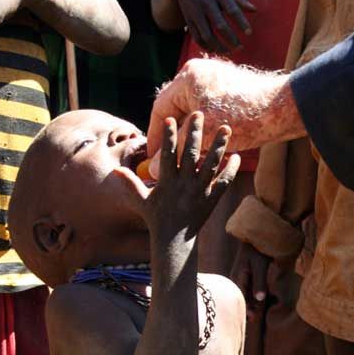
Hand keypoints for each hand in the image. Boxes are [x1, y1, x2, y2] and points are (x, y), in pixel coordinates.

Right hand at [116, 112, 239, 242]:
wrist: (174, 242)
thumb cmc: (156, 220)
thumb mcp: (141, 201)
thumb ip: (131, 184)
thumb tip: (116, 170)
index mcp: (167, 182)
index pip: (168, 154)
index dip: (169, 136)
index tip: (171, 119)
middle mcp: (184, 185)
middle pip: (191, 154)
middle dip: (195, 132)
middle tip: (199, 112)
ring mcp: (199, 192)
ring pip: (211, 165)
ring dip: (219, 146)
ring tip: (226, 128)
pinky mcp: (211, 200)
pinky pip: (223, 183)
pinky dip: (231, 170)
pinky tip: (238, 157)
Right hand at [147, 58, 302, 174]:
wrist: (283, 109)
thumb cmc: (243, 118)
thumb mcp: (204, 139)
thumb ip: (176, 154)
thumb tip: (153, 171)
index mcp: (187, 79)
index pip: (160, 110)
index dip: (154, 137)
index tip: (151, 157)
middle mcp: (199, 75)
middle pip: (176, 111)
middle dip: (173, 139)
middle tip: (168, 163)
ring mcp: (215, 82)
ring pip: (194, 115)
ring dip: (191, 138)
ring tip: (188, 163)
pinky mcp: (230, 92)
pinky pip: (209, 114)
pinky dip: (206, 133)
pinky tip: (208, 152)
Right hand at [174, 0, 254, 52]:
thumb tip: (254, 10)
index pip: (232, 10)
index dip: (241, 23)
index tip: (249, 33)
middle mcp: (206, 3)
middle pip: (220, 25)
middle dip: (231, 39)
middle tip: (240, 48)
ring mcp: (196, 12)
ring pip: (208, 35)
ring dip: (219, 47)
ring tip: (229, 51)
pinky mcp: (189, 20)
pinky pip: (197, 38)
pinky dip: (206, 46)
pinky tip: (215, 49)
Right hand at [230, 242, 268, 322]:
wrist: (255, 236)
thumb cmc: (257, 250)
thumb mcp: (260, 266)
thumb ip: (259, 282)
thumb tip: (260, 299)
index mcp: (238, 278)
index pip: (241, 297)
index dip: (246, 309)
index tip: (252, 318)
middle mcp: (236, 279)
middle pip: (240, 297)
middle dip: (247, 308)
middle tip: (253, 319)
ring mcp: (239, 276)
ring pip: (243, 293)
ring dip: (249, 303)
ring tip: (255, 313)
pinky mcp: (244, 274)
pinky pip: (246, 288)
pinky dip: (250, 295)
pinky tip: (256, 301)